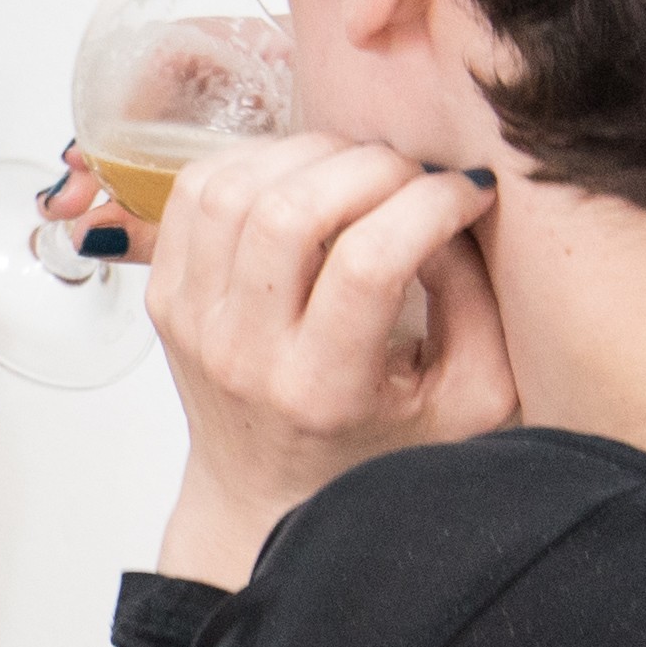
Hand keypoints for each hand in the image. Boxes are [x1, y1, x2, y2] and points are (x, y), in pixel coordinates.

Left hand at [144, 139, 513, 589]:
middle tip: (413, 177)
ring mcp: (193, 321)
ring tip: (361, 172)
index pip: (369, 263)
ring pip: (236, 188)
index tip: (468, 193)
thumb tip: (446, 212)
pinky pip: (196, 189)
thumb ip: (481, 307)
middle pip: (292, 211)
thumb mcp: (469, 401)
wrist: (266, 492)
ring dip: (312, 153)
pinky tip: (303, 177)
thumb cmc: (377, 449)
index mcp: (322, 391)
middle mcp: (244, 356)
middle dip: (372, 166)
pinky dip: (254, 160)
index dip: (430, 205)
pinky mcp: (165, 293)